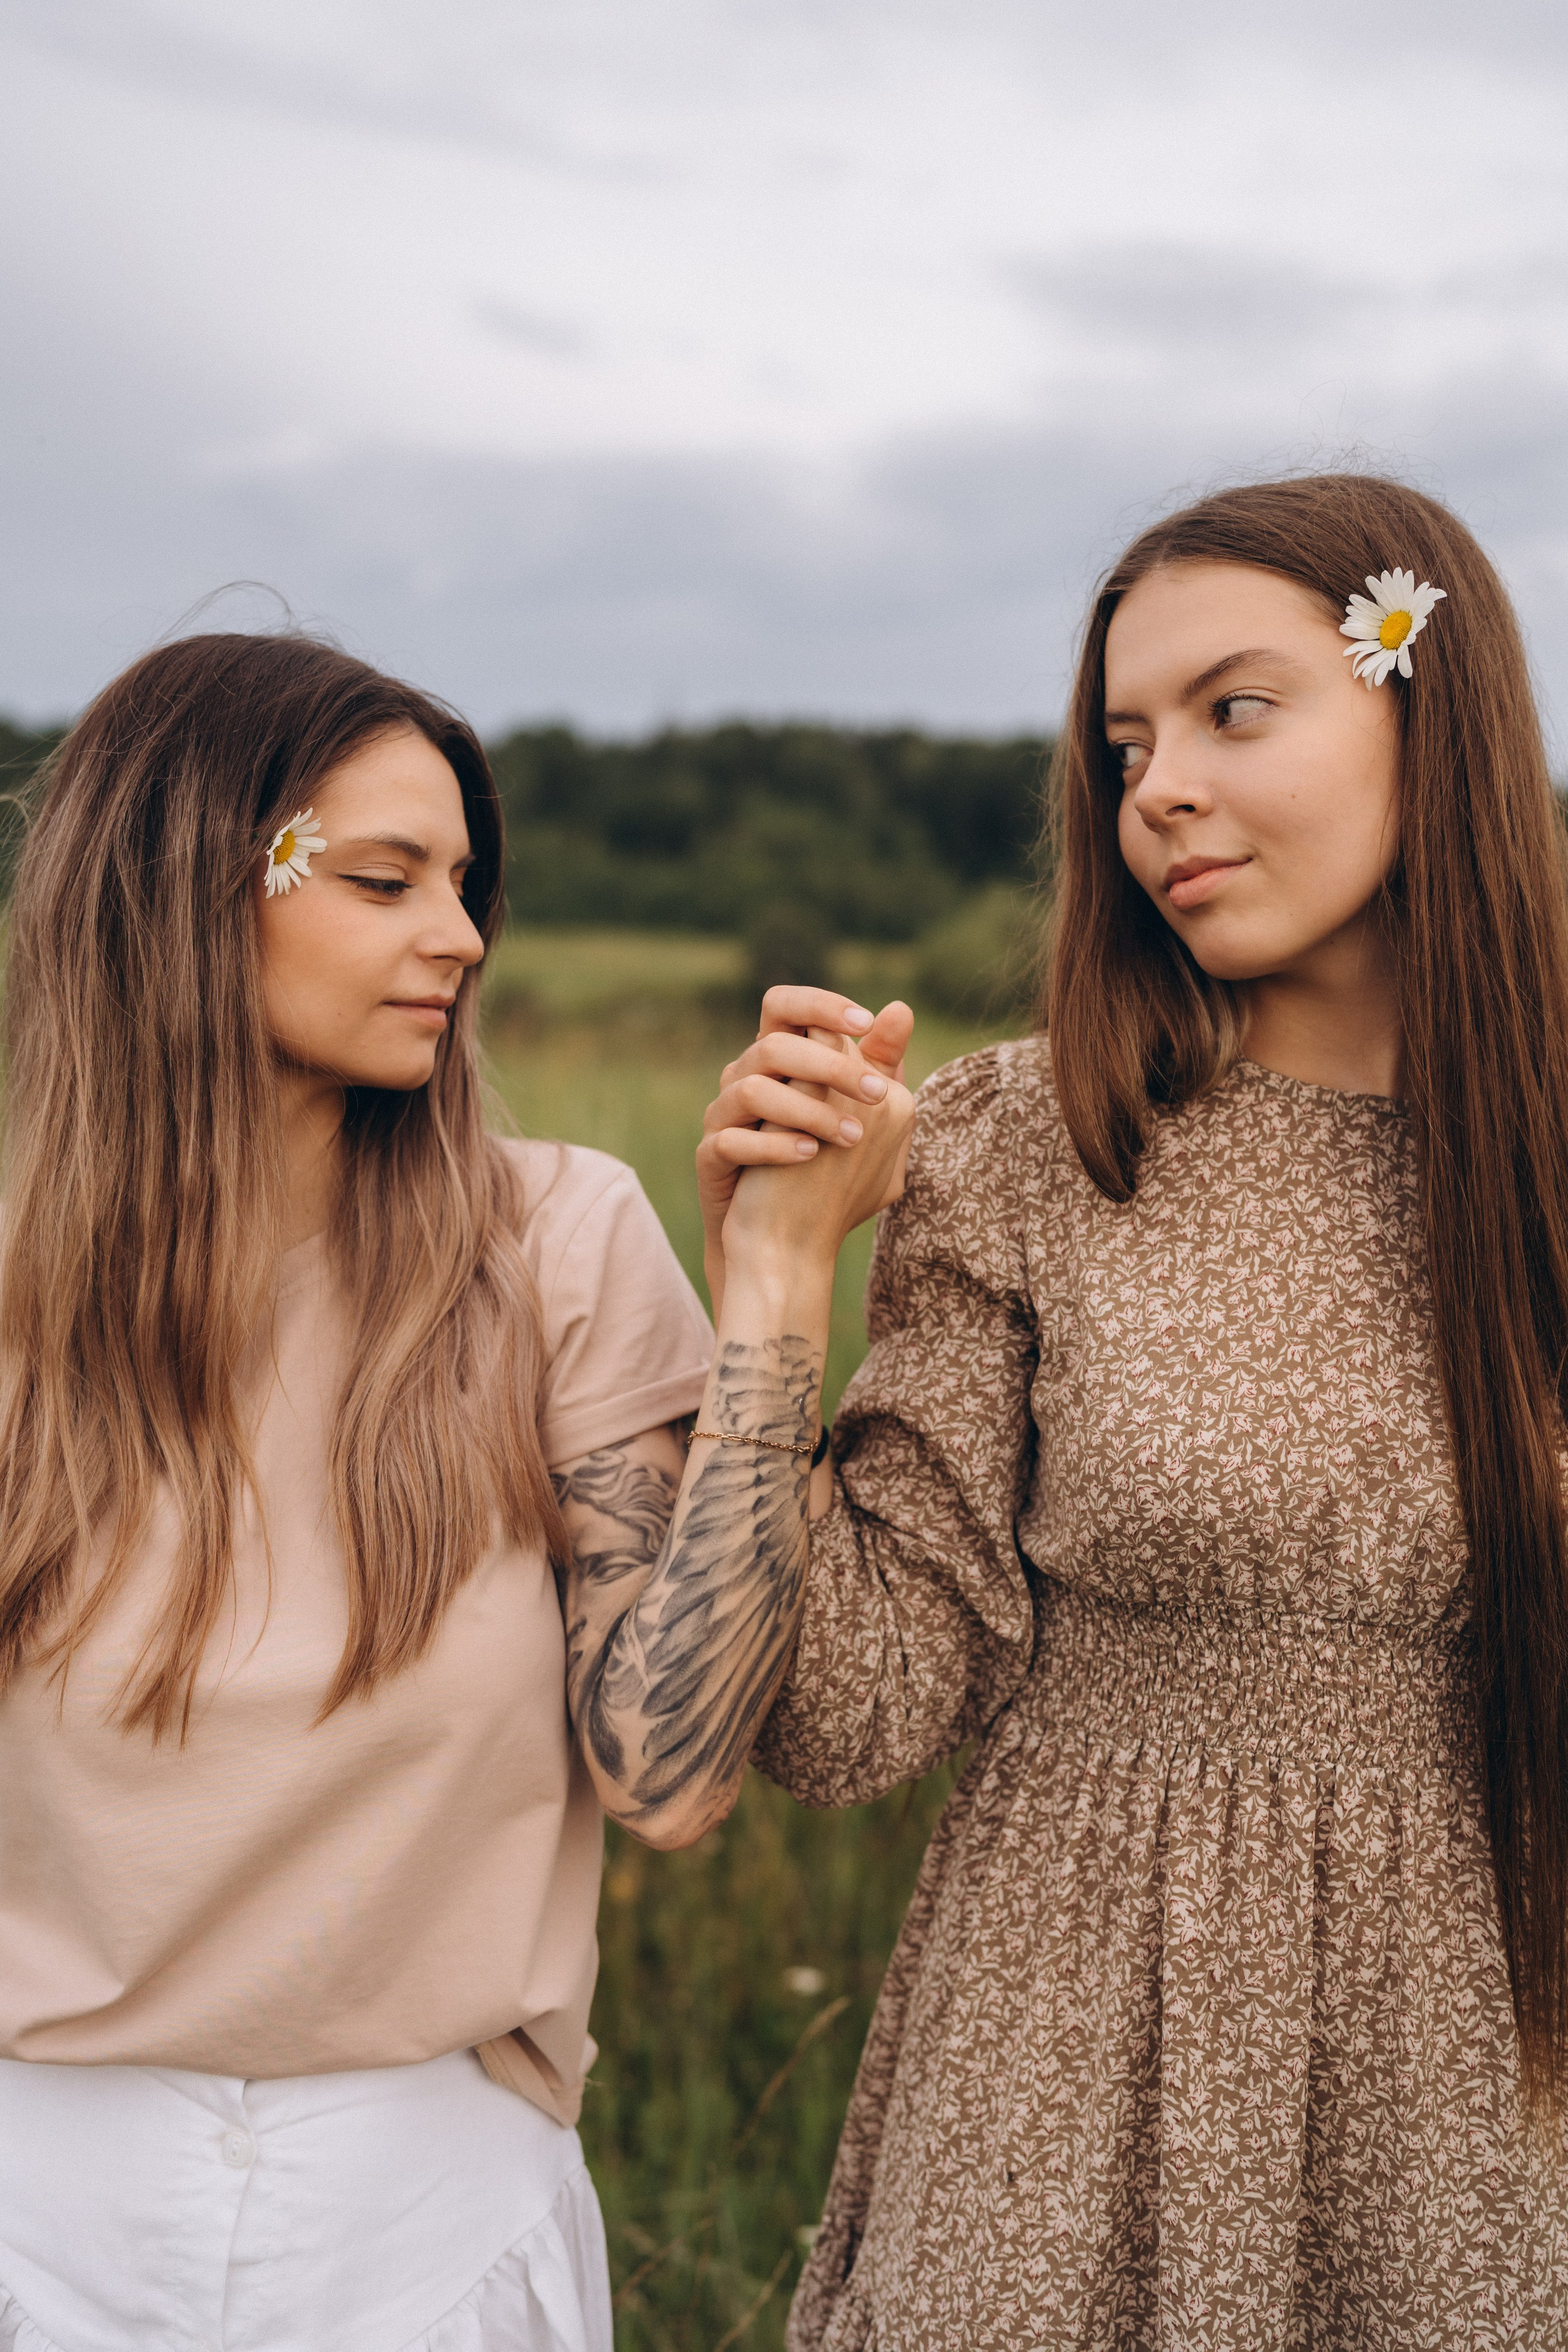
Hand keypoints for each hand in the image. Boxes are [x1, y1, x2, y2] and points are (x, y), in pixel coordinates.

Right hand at [697, 989, 915, 1310]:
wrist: (779, 1238)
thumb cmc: (821, 1167)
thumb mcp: (858, 1112)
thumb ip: (876, 1064)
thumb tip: (902, 1009)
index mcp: (777, 1060)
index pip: (785, 1006)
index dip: (821, 1005)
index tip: (866, 1023)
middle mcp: (744, 1078)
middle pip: (772, 1045)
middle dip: (830, 1066)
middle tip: (877, 1095)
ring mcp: (722, 1116)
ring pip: (750, 1089)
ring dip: (808, 1111)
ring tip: (851, 1138)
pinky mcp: (710, 1157)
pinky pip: (730, 1141)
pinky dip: (773, 1146)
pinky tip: (811, 1155)